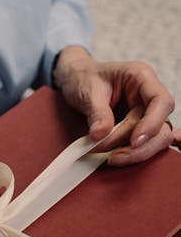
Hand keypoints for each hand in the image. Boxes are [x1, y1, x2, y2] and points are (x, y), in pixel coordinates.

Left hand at [53, 46, 176, 164]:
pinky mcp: (137, 127)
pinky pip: (142, 144)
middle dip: (138, 145)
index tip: (135, 141)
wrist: (75, 81)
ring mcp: (145, 113)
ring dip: (134, 153)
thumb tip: (100, 136)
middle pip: (160, 126)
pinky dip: (129, 153)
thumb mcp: (87, 91)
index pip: (161, 101)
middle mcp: (148, 96)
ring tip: (111, 159)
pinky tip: (114, 157)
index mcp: (141, 78)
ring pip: (155, 139)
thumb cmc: (84, 79)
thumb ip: (97, 113)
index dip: (152, 123)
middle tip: (114, 156)